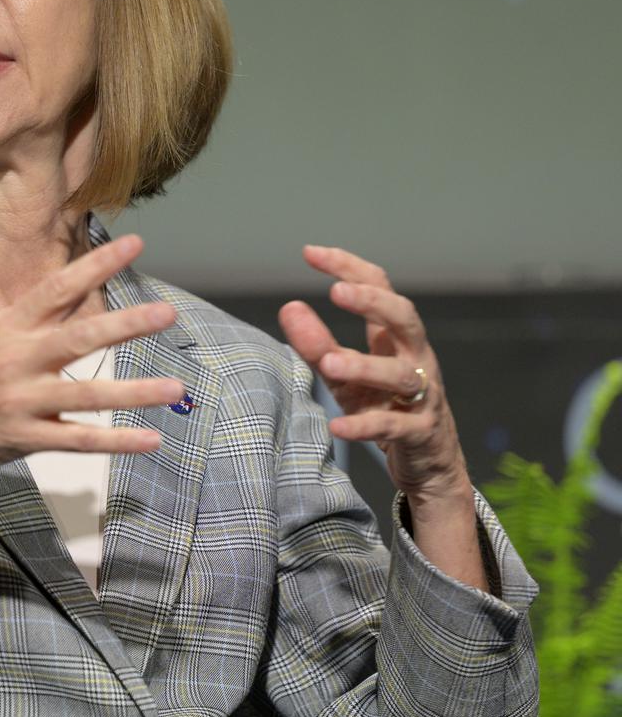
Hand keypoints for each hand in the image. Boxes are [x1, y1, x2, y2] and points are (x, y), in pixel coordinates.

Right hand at [0, 234, 186, 535]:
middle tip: (167, 313)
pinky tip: (151, 438)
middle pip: (79, 337)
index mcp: (6, 327)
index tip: (135, 244)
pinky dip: (117, 441)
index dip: (96, 265)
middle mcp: (15, 360)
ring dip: (135, 392)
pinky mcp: (25, 438)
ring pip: (87, 394)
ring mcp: (21, 401)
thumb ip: (32, 322)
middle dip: (126, 324)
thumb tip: (81, 295)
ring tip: (175, 386)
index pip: (57, 288)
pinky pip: (79, 440)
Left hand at [277, 245, 471, 504]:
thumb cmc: (382, 406)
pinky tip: (337, 427)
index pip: (379, 288)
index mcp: (394, 337)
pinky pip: (394, 426)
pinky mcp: (420, 433)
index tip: (310, 253)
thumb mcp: (344, 375)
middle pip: (405, 318)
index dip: (348, 267)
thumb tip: (288, 306)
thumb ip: (316, 344)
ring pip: (400, 374)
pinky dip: (365, 426)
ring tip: (329, 364)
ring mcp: (423, 396)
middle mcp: (414, 358)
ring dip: (364, 367)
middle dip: (374, 301)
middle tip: (337, 291)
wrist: (429, 463)